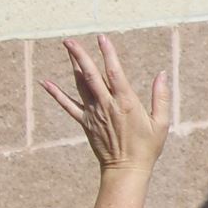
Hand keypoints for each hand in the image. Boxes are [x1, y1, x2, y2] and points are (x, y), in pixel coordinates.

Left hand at [41, 36, 168, 174]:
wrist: (126, 169)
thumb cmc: (147, 147)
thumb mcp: (161, 123)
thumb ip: (160, 97)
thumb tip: (162, 74)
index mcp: (126, 103)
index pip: (114, 72)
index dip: (107, 54)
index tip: (102, 38)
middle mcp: (107, 105)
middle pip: (91, 75)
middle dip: (80, 55)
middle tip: (70, 40)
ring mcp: (93, 113)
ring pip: (80, 85)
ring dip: (73, 65)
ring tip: (67, 49)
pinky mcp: (85, 123)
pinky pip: (68, 105)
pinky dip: (56, 94)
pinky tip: (46, 82)